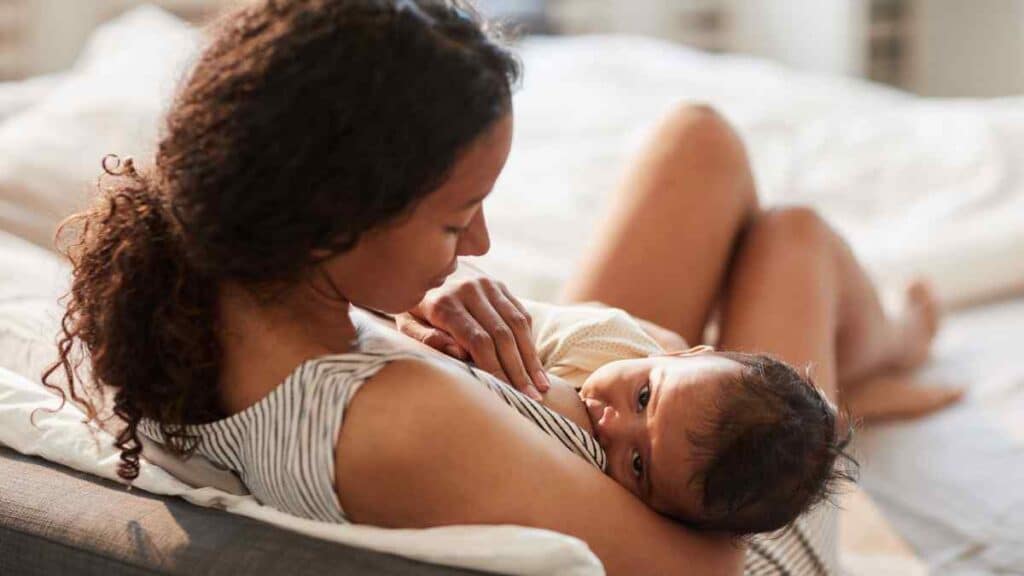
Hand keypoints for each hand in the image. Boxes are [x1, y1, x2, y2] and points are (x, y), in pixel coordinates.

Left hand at [396, 265, 549, 399]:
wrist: (423, 268)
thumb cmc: (414, 308)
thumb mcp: (406, 323)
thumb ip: (425, 338)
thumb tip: (458, 353)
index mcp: (444, 303)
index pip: (478, 340)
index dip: (495, 368)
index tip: (506, 392)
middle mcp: (469, 290)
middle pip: (502, 335)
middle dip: (518, 370)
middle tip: (532, 398)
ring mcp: (488, 285)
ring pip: (517, 325)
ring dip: (531, 358)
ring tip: (541, 386)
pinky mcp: (500, 286)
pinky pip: (521, 315)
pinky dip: (530, 342)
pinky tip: (536, 366)